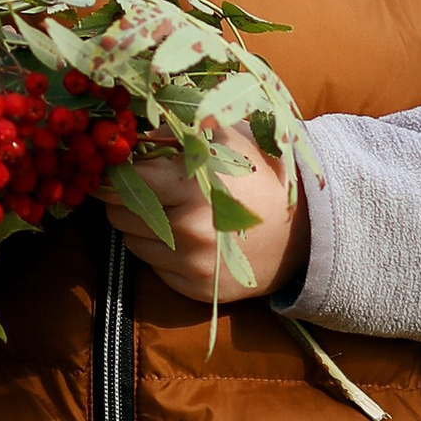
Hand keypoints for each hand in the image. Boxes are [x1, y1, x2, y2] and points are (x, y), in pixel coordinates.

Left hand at [103, 137, 306, 306]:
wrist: (303, 231)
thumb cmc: (259, 176)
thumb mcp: (226, 138)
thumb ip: (175, 132)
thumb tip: (129, 135)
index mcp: (195, 186)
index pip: (126, 180)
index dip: (117, 171)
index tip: (118, 166)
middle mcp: (190, 229)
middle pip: (119, 212)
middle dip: (125, 198)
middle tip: (146, 188)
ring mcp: (192, 264)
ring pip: (131, 241)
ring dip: (140, 225)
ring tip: (172, 212)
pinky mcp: (194, 289)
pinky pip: (152, 266)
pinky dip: (159, 251)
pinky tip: (187, 238)